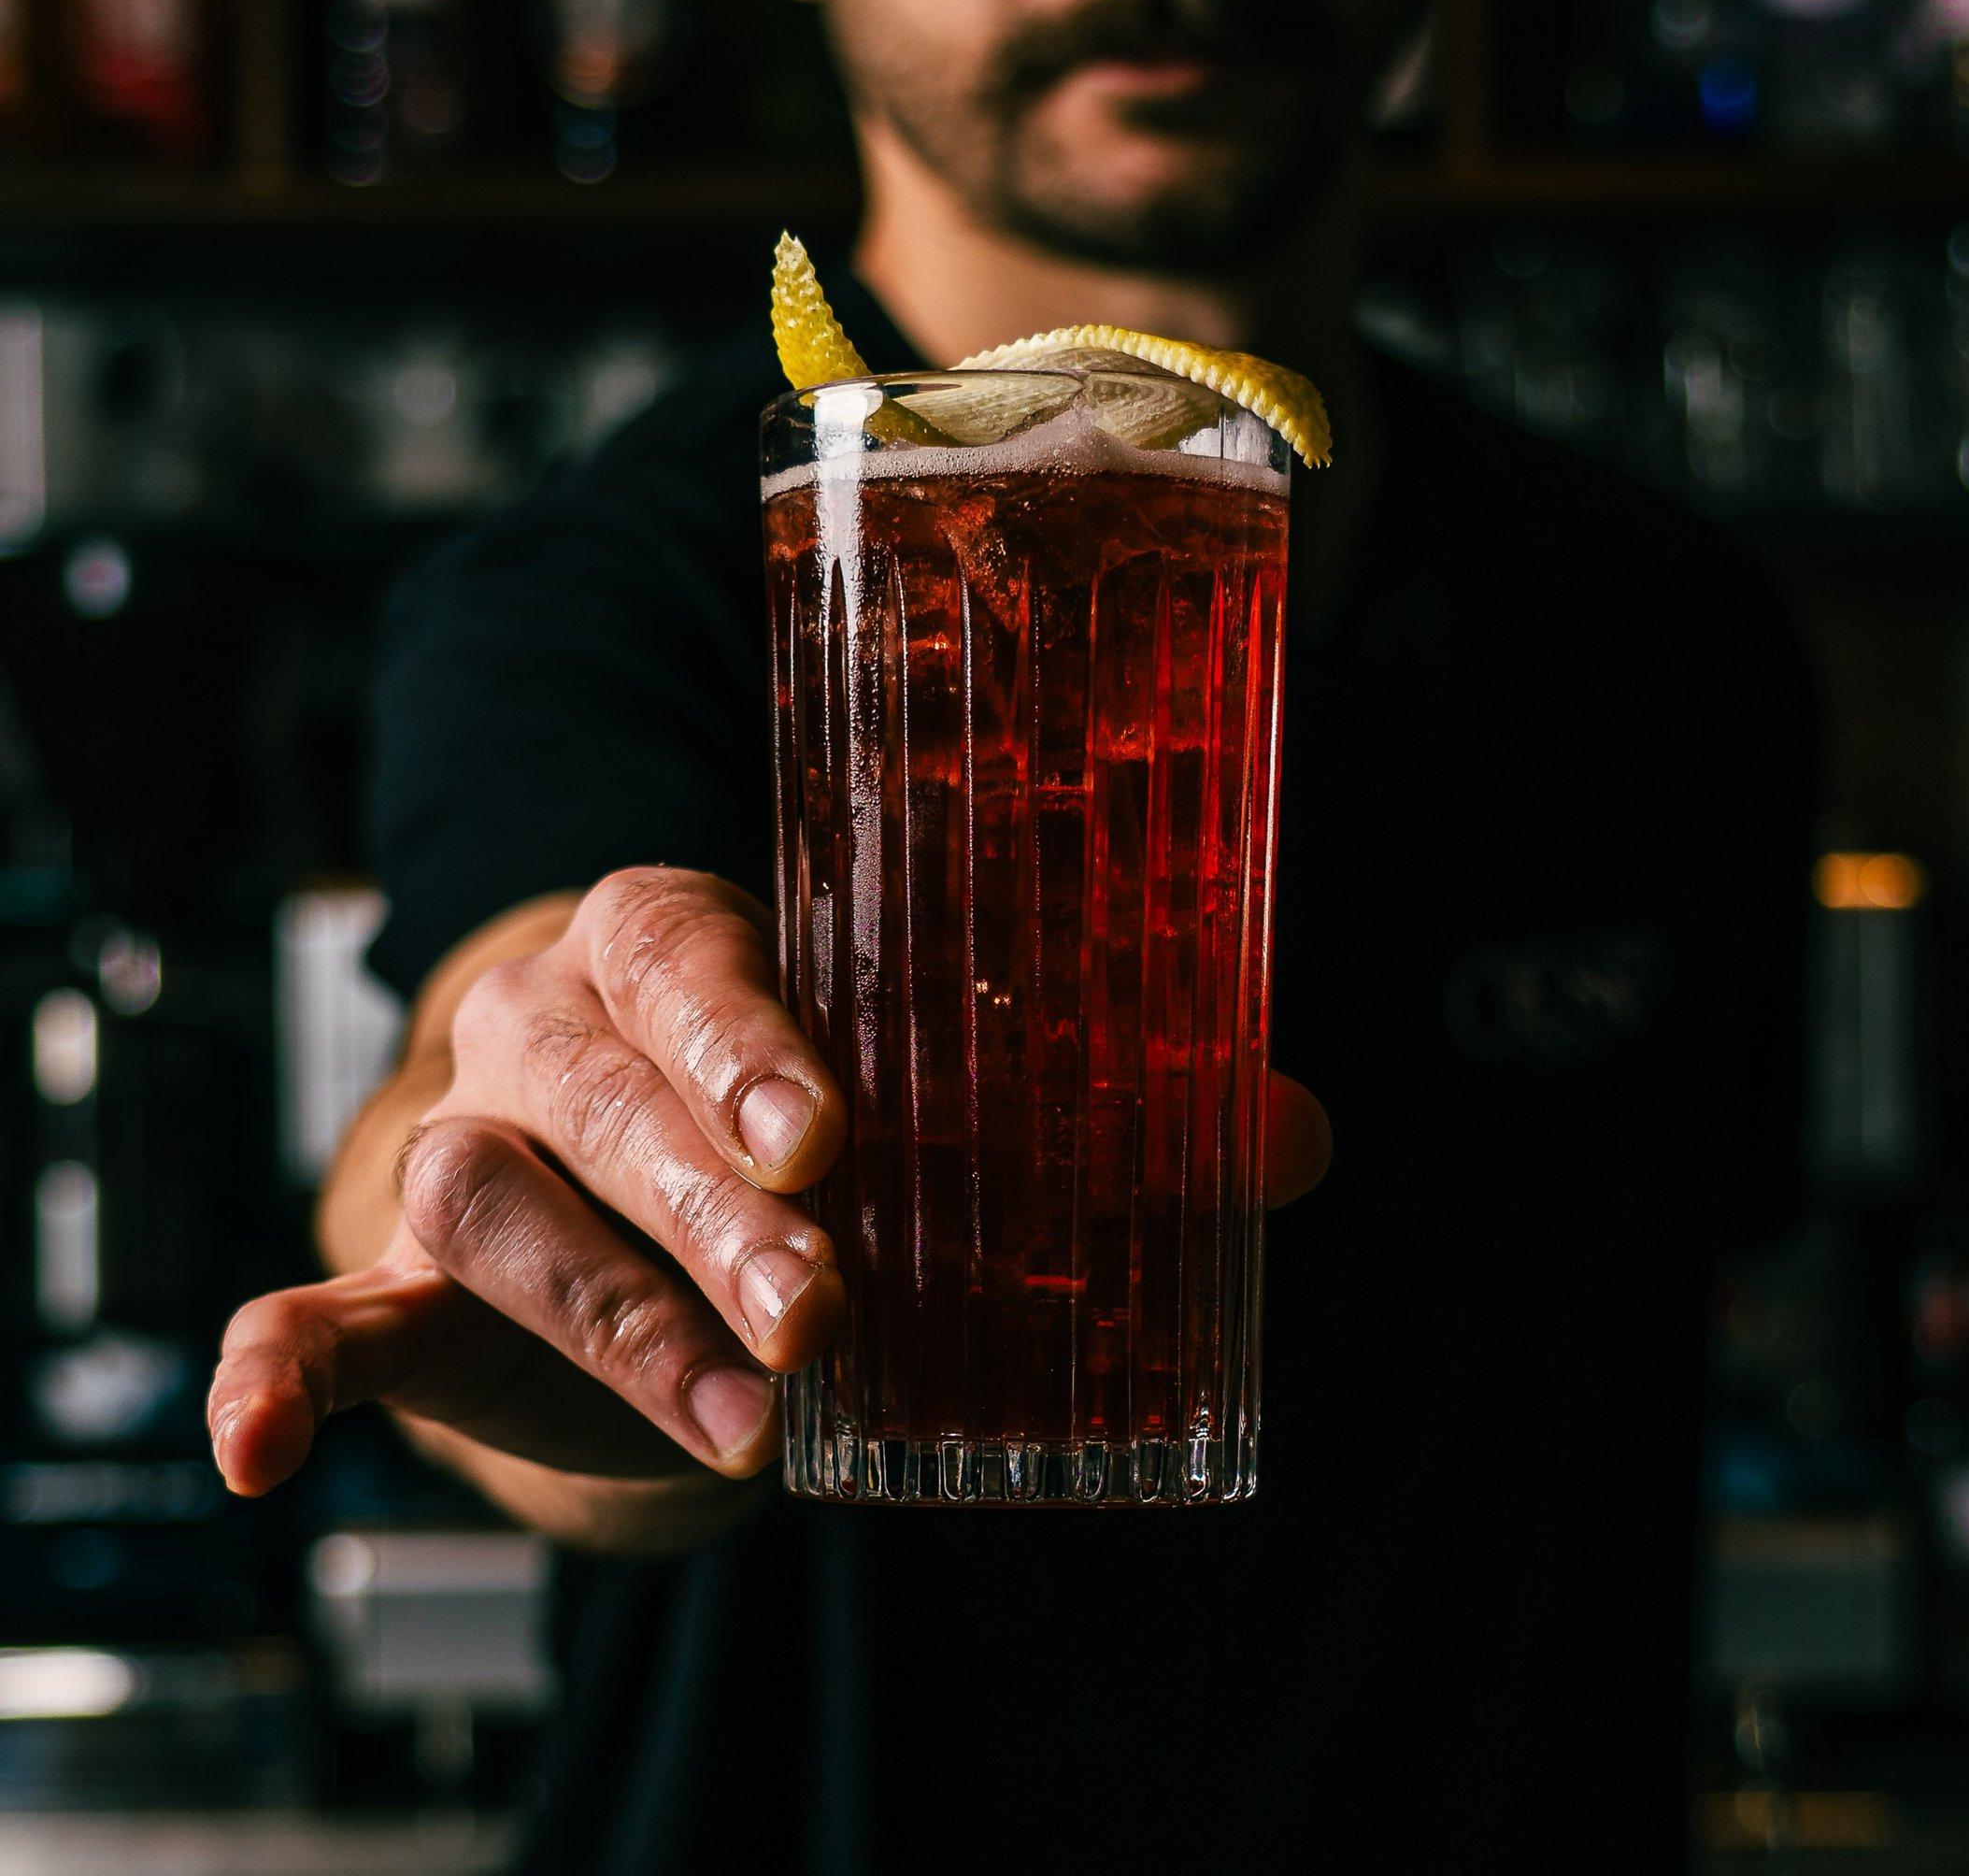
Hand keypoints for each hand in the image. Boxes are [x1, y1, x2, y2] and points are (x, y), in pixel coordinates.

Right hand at [208, 868, 1332, 1505]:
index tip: (831, 1135)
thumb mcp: (925, 1094)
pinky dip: (286, 1363)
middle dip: (712, 1211)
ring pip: (490, 1202)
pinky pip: (324, 1302)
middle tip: (826, 1311)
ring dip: (614, 1321)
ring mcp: (465, 1142)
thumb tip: (1294, 1138)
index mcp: (678, 943)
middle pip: (601, 1091)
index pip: (689, 949)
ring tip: (756, 1429)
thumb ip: (1091, 1110)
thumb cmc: (801, 1114)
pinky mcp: (408, 1278)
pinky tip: (257, 1442)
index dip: (746, 1036)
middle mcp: (550, 1022)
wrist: (641, 1182)